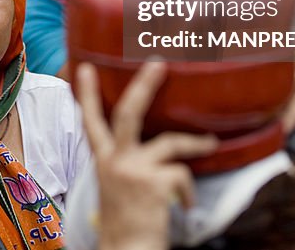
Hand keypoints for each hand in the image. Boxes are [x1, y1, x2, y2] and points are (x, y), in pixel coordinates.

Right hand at [76, 61, 217, 249]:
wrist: (126, 249)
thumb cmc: (125, 220)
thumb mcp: (115, 185)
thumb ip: (124, 162)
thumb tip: (150, 146)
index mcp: (102, 161)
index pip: (90, 120)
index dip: (86, 93)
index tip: (84, 66)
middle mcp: (114, 161)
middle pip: (128, 113)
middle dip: (144, 85)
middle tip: (158, 63)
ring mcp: (134, 170)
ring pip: (171, 142)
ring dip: (196, 144)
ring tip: (210, 144)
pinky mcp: (155, 183)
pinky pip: (182, 174)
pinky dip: (187, 192)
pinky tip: (184, 207)